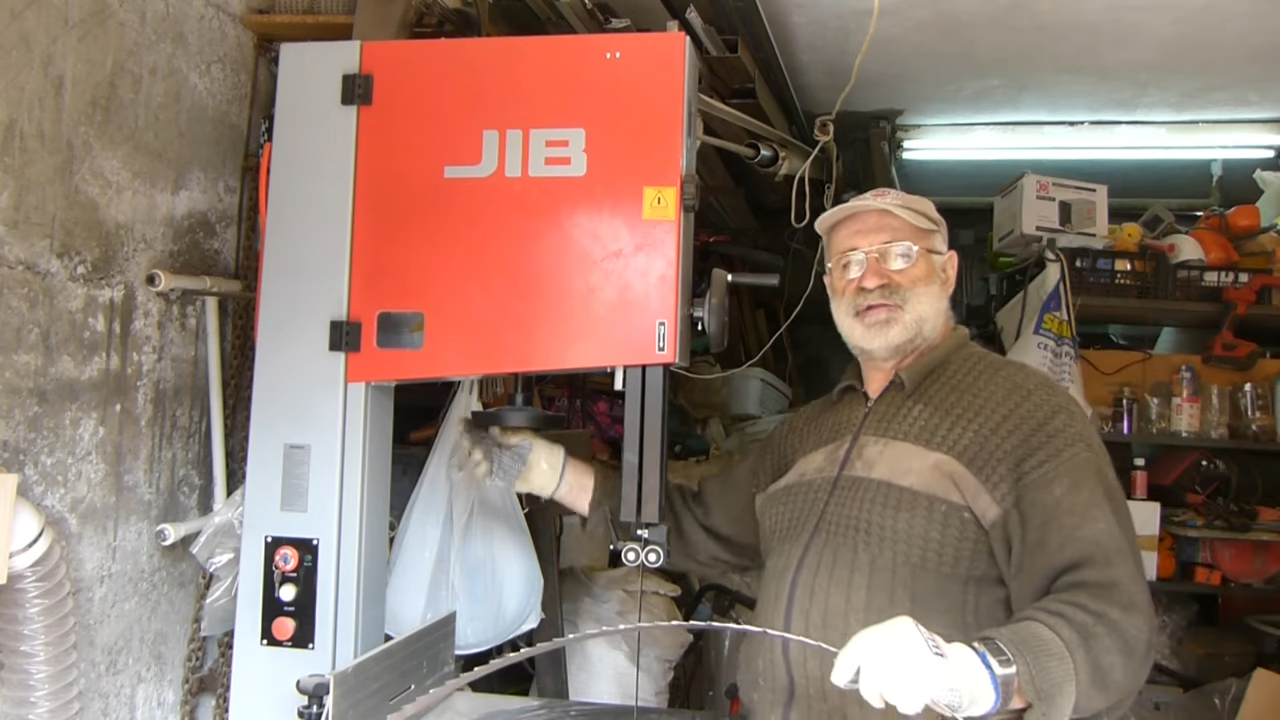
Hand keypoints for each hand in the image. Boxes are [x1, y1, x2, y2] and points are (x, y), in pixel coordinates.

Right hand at [456, 423, 566, 498]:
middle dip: (469, 443)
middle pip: (475, 446)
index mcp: (502, 438)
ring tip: (480, 454)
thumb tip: (491, 430)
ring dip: (474, 457)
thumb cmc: (541, 450)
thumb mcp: (525, 437)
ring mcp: (497, 465)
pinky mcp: (499, 478)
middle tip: (468, 441)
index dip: (470, 428)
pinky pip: (485, 476)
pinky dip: (480, 472)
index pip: (482, 432)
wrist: (551, 471)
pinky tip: (482, 467)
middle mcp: (497, 451)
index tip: (461, 424)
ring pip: (477, 461)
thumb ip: (507, 435)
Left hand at [829, 616, 997, 717]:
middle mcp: (898, 645)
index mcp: (891, 629)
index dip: (844, 667)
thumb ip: (873, 648)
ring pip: (888, 692)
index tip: (838, 680)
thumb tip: (843, 670)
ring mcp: (913, 664)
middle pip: (871, 680)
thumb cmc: (917, 649)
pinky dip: (908, 703)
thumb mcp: (895, 635)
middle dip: (871, 692)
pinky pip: (906, 703)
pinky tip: (917, 693)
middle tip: (877, 698)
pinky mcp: (927, 684)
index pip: (856, 649)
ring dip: (893, 695)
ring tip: (907, 685)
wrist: (955, 662)